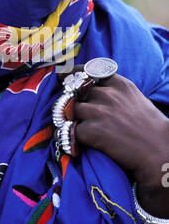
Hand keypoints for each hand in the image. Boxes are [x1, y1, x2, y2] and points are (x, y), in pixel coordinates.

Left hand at [74, 73, 168, 193]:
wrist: (159, 153)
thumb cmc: (150, 130)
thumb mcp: (136, 100)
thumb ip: (115, 92)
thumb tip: (93, 92)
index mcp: (120, 85)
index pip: (87, 71)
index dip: (73, 74)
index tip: (63, 77)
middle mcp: (107, 95)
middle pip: (74, 90)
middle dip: (68, 99)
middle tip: (65, 107)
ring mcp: (99, 112)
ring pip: (68, 108)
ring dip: (67, 117)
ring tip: (70, 126)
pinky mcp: (92, 131)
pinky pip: (69, 129)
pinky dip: (70, 135)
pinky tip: (76, 141)